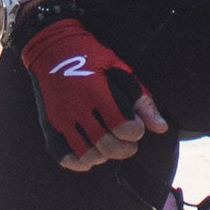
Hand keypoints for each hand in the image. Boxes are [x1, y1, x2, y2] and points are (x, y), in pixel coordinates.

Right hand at [18, 15, 165, 170]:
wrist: (52, 47)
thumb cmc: (90, 56)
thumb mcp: (120, 69)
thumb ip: (141, 99)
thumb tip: (160, 127)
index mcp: (98, 91)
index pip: (124, 128)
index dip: (135, 132)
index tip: (136, 127)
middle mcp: (78, 107)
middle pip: (106, 146)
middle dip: (124, 149)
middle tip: (128, 144)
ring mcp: (61, 118)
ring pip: (87, 155)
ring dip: (103, 156)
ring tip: (109, 146)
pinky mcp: (49, 124)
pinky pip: (64, 156)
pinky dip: (79, 163)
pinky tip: (90, 155)